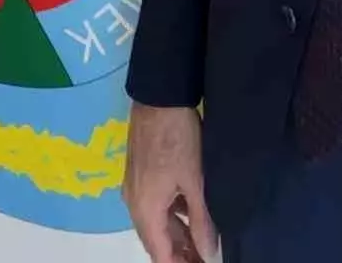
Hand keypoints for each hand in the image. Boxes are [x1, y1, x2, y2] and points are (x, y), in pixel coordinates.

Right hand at [123, 103, 217, 262]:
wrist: (159, 94)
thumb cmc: (178, 137)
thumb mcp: (195, 180)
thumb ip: (201, 219)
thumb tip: (208, 251)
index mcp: (145, 210)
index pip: (160, 255)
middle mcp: (134, 203)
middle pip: (156, 240)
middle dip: (179, 254)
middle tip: (204, 257)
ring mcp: (135, 186)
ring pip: (156, 222)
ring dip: (176, 235)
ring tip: (202, 242)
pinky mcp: (139, 172)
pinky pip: (154, 204)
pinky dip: (171, 215)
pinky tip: (190, 213)